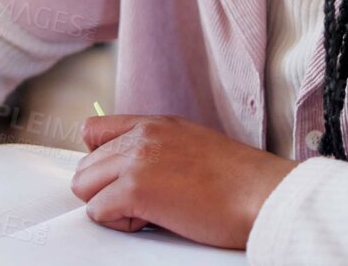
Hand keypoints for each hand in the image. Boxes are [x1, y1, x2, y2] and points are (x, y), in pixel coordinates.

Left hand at [71, 115, 298, 248]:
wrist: (263, 193)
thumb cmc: (240, 182)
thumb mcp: (193, 146)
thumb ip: (160, 149)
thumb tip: (134, 172)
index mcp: (156, 124)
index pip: (94, 130)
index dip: (98, 161)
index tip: (117, 180)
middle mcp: (142, 136)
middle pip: (85, 165)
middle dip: (104, 190)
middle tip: (141, 203)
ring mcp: (137, 160)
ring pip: (84, 186)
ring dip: (109, 205)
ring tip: (147, 212)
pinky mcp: (136, 189)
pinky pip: (98, 211)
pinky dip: (119, 224)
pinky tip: (152, 221)